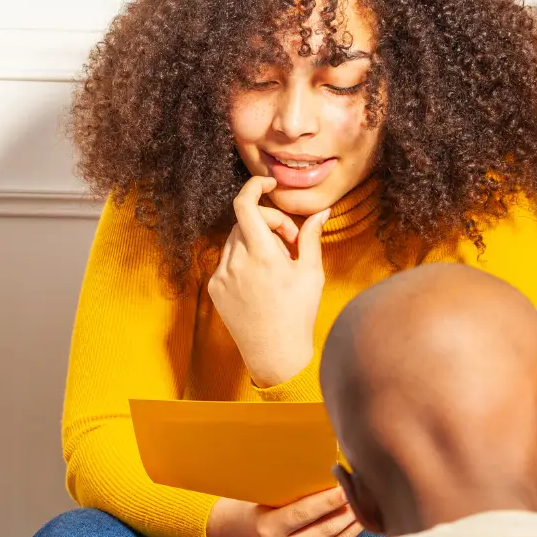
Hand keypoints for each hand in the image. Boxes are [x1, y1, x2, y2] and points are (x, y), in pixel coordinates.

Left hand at [207, 177, 328, 388]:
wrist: (275, 354)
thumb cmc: (298, 314)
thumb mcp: (311, 273)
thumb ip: (311, 237)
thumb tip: (321, 211)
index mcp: (262, 256)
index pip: (245, 205)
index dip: (254, 186)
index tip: (267, 183)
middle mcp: (236, 263)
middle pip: (246, 221)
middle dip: (269, 222)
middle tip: (291, 242)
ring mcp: (221, 276)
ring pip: (235, 239)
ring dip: (255, 240)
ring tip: (277, 263)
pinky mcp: (214, 288)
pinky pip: (227, 259)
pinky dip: (243, 258)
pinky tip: (261, 279)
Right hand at [207, 487, 360, 536]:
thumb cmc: (260, 508)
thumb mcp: (267, 499)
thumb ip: (293, 494)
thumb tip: (330, 477)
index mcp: (268, 530)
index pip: (303, 513)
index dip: (327, 501)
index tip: (346, 488)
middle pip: (323, 530)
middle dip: (347, 512)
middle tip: (365, 495)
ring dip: (352, 525)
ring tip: (367, 508)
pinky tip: (357, 524)